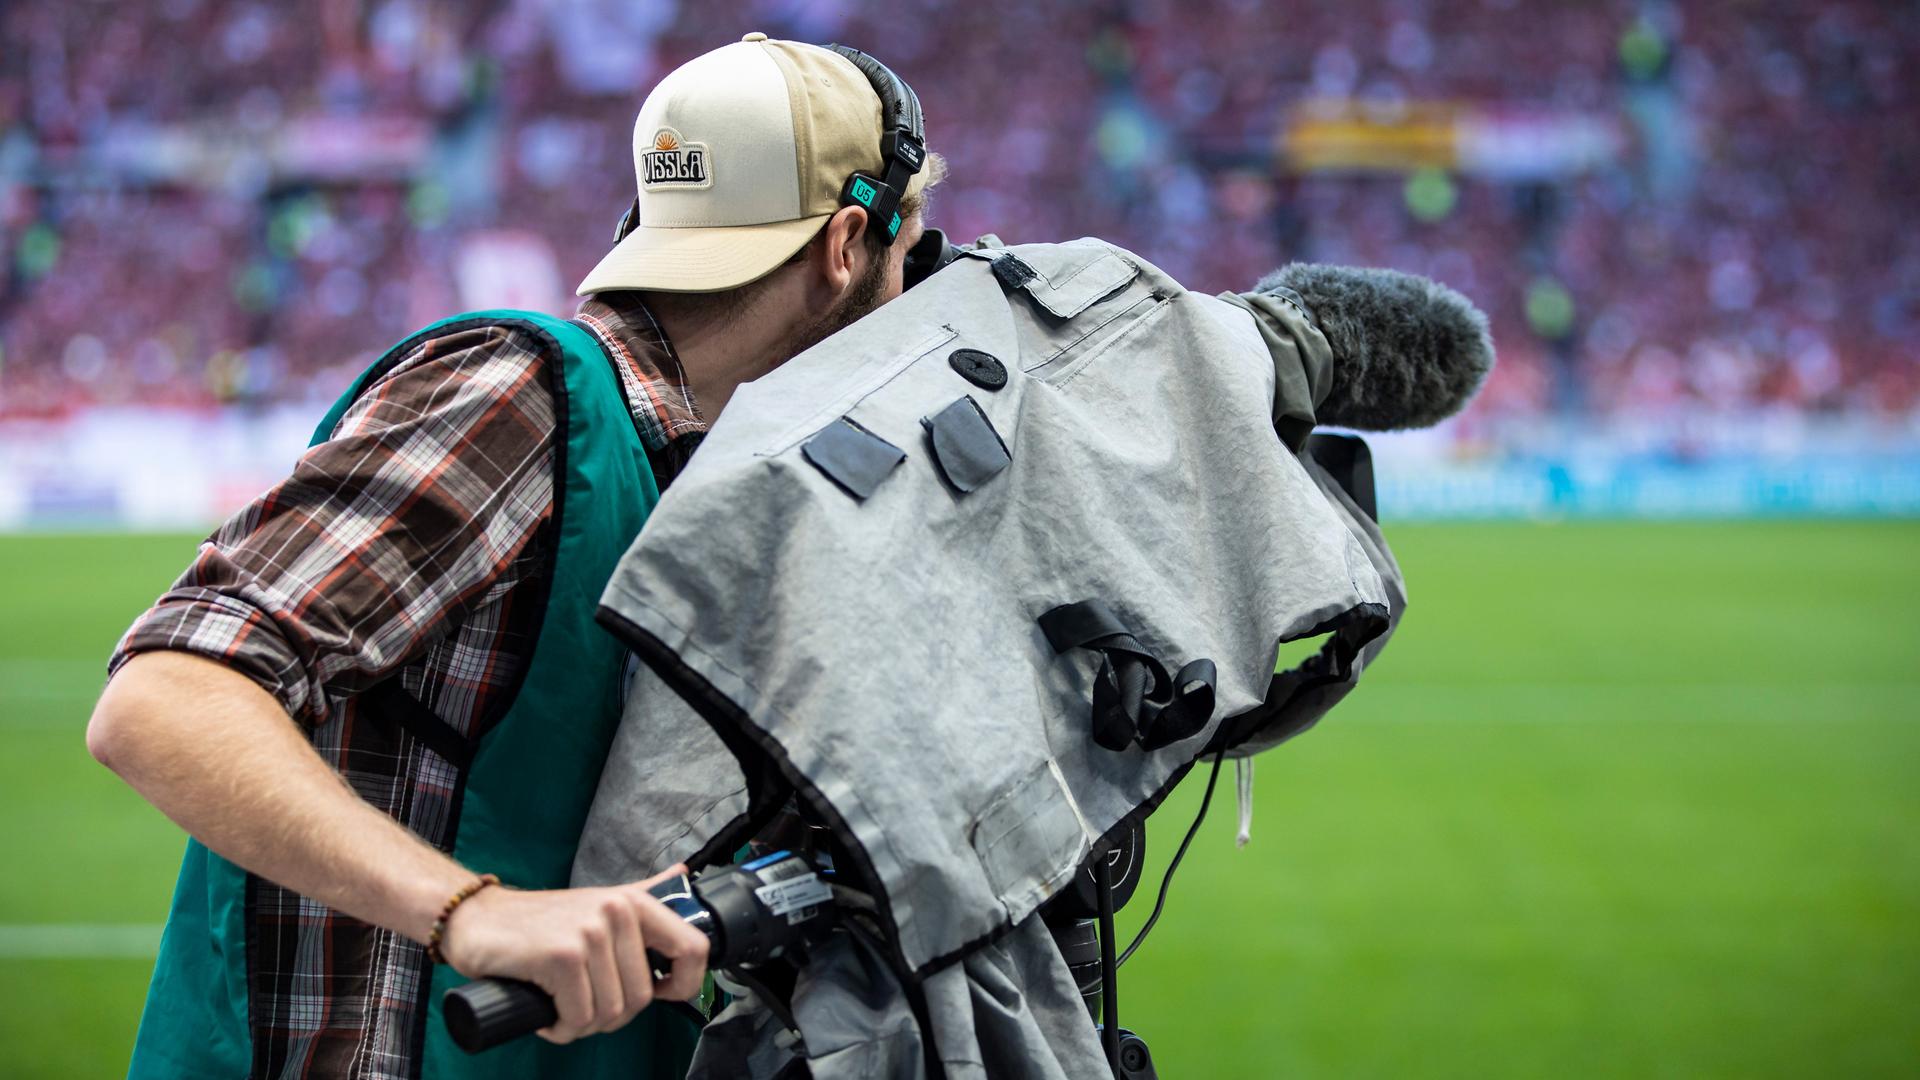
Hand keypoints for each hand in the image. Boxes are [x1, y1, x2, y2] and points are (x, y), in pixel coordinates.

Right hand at [438, 865, 709, 1043]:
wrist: (477, 920)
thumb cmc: (540, 922)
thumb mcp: (599, 902)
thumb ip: (642, 892)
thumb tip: (682, 875)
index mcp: (635, 902)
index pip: (693, 948)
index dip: (685, 984)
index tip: (660, 995)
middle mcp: (617, 912)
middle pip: (642, 997)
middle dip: (611, 1015)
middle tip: (582, 1004)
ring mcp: (590, 933)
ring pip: (611, 1012)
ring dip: (583, 1024)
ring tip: (561, 1007)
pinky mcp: (563, 957)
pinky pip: (579, 1018)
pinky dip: (562, 1028)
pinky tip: (547, 1015)